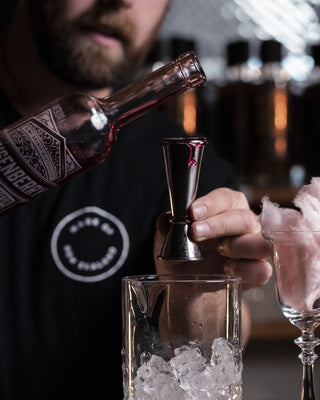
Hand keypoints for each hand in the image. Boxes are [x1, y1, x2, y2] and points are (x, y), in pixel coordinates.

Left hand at [154, 188, 271, 291]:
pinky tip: (226, 270)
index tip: (192, 212)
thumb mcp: (169, 241)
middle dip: (218, 224)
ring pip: (260, 243)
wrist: (186, 286)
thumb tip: (166, 219)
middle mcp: (245, 226)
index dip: (211, 203)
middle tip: (195, 233)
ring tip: (218, 251)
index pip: (227, 198)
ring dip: (238, 246)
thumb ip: (167, 228)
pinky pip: (261, 270)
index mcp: (226, 209)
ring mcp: (253, 249)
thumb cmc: (182, 255)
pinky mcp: (257, 272)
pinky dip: (244, 269)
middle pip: (245, 218)